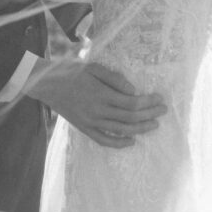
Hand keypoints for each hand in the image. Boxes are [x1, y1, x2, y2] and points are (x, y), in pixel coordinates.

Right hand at [25, 58, 165, 148]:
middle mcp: (98, 111)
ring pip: (121, 130)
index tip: (159, 98)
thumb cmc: (71, 71)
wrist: (48, 84)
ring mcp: (91, 122)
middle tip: (163, 111)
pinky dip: (119, 143)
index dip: (148, 102)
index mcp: (101, 94)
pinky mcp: (85, 129)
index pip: (131, 102)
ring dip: (140, 129)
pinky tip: (132, 141)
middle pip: (129, 117)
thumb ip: (114, 79)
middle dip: (149, 114)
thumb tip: (134, 91)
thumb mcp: (93, 68)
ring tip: (154, 125)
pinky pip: (104, 141)